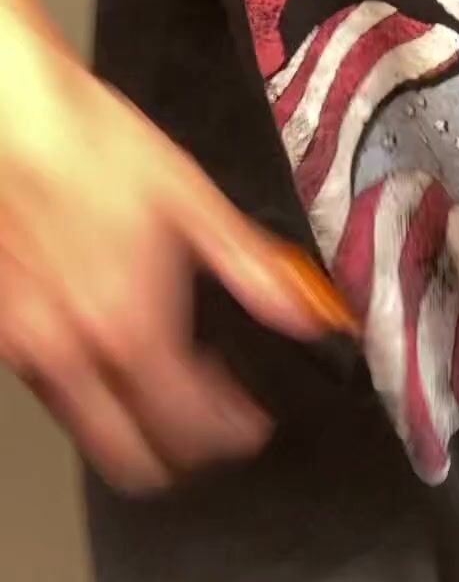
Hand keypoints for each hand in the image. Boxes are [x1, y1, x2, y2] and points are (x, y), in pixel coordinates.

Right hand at [0, 16, 358, 493]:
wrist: (12, 120)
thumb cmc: (96, 149)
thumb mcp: (192, 199)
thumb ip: (251, 266)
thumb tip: (306, 312)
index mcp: (132, 328)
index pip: (190, 429)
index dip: (232, 435)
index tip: (251, 423)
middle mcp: (77, 356)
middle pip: (133, 462)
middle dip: (181, 455)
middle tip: (212, 424)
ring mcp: (30, 350)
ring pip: (88, 433)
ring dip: (132, 427)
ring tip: (166, 383)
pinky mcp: (3, 331)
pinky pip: (51, 392)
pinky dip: (89, 391)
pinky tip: (109, 346)